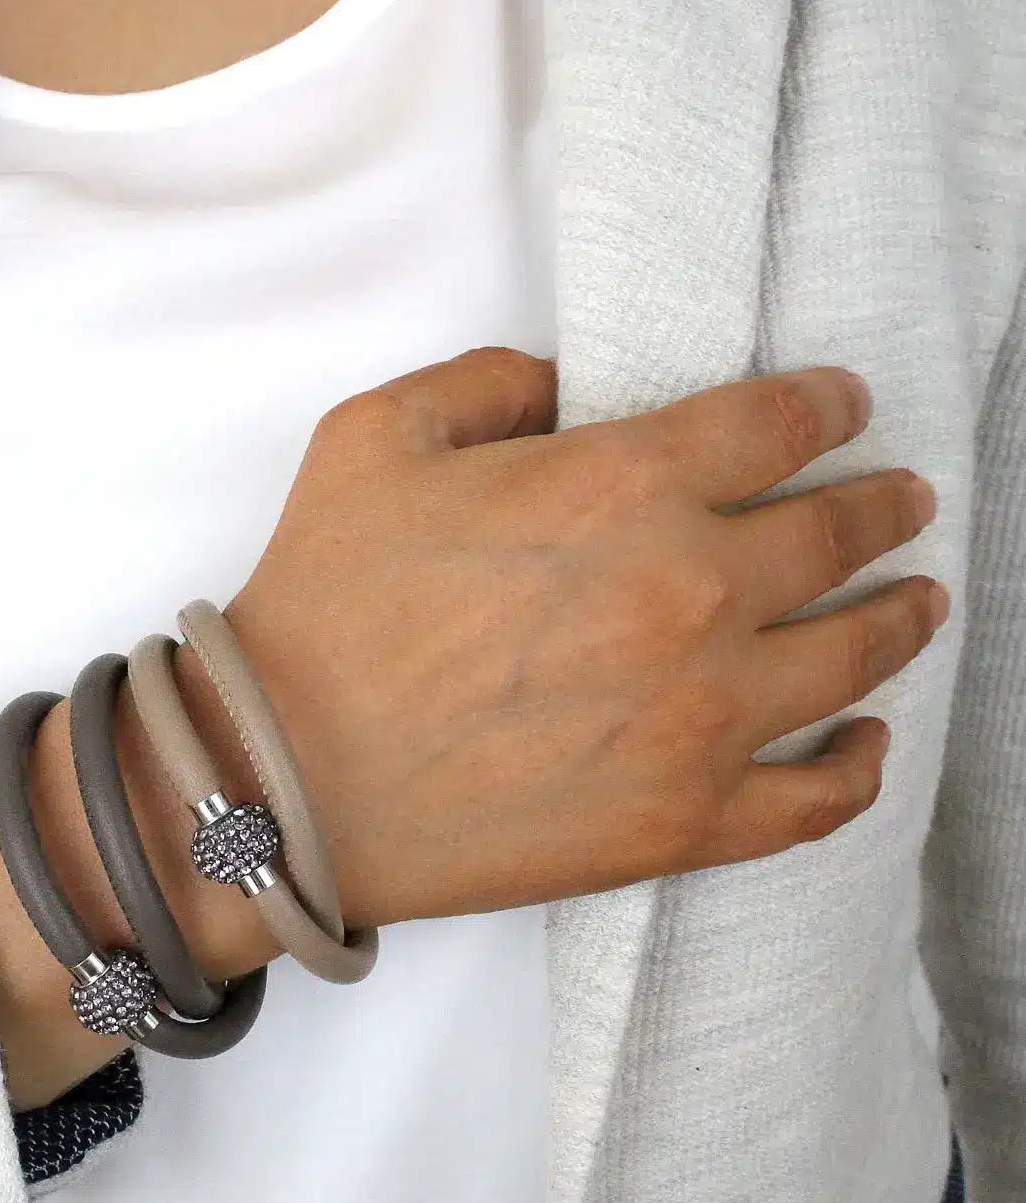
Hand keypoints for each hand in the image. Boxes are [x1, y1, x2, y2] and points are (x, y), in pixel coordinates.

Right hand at [219, 347, 942, 929]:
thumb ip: (490, 382)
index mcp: (624, 482)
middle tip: (905, 498)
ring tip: (919, 601)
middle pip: (836, 534)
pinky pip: (818, 796)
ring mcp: (702, 716)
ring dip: (900, 616)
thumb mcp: (375, 438)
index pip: (776, 423)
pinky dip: (860, 764)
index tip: (850, 405)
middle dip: (883, 504)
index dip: (830, 404)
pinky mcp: (686, 820)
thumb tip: (568, 389)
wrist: (284, 781)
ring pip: (853, 655)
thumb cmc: (320, 605)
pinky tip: (869, 738)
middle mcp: (691, 591)